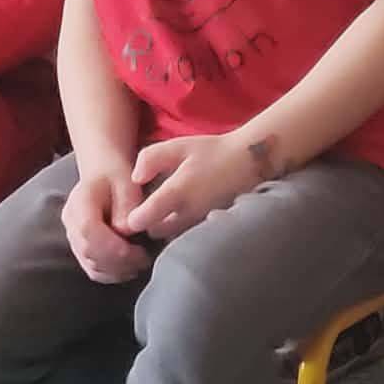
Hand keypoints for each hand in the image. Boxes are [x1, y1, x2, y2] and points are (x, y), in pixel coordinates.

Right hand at [62, 162, 149, 283]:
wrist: (102, 175)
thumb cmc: (116, 176)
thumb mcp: (127, 182)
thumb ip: (127, 204)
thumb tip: (126, 231)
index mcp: (79, 201)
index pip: (88, 230)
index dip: (113, 246)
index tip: (139, 252)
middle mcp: (70, 221)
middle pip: (89, 251)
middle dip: (120, 261)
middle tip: (145, 259)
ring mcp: (73, 237)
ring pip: (91, 265)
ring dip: (118, 270)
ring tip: (141, 262)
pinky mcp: (80, 248)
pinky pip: (93, 269)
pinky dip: (112, 274)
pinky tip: (129, 268)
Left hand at [125, 133, 265, 240]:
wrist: (251, 163)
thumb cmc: (213, 151)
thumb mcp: (178, 145)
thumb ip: (150, 158)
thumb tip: (135, 179)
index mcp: (176, 193)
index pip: (142, 220)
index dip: (132, 218)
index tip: (134, 207)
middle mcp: (187, 215)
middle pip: (154, 232)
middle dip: (150, 222)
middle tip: (151, 206)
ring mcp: (201, 225)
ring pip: (172, 237)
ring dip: (167, 227)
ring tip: (169, 210)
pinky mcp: (213, 230)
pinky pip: (189, 237)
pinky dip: (183, 230)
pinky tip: (186, 213)